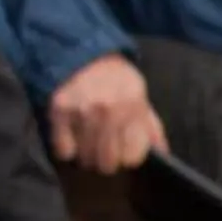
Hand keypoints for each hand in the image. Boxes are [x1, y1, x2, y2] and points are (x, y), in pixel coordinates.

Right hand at [46, 53, 168, 173]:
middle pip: (107, 163)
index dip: (129, 157)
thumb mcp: (141, 99)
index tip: (125, 151)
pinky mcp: (59, 110)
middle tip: (105, 148)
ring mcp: (82, 110)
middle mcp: (108, 110)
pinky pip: (64, 150)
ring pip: (86, 158)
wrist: (86, 56)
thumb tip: (162, 155)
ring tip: (90, 140)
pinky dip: (68, 148)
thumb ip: (152, 129)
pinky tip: (74, 137)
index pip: (132, 157)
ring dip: (88, 154)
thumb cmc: (118, 83)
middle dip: (108, 160)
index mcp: (133, 107)